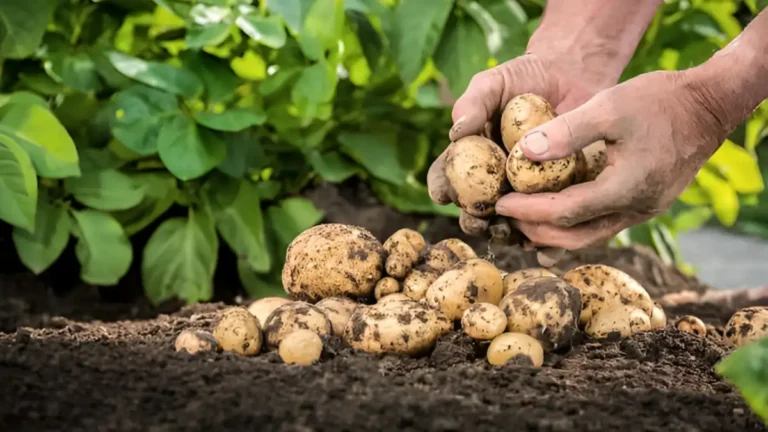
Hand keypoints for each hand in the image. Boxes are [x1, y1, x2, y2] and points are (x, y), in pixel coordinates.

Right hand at [427, 52, 612, 240]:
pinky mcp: (558, 195)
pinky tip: (549, 247)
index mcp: (470, 158)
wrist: (572, 74)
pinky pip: (549, 223)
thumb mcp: (494, 82)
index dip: (442, 189)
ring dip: (509, 234)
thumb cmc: (524, 77)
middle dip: (474, 221)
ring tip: (513, 234)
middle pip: (475, 210)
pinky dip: (548, 240)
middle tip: (480, 221)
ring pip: (511, 224)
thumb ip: (473, 103)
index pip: (446, 177)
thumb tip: (456, 132)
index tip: (445, 194)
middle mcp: (493, 179)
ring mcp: (525, 191)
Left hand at [495, 69, 728, 248]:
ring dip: (554, 233)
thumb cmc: (660, 100)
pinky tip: (554, 216)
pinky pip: (602, 225)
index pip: (565, 212)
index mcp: (626, 188)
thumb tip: (524, 153)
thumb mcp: (610, 106)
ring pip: (589, 236)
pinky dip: (574, 224)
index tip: (499, 202)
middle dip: (536, 230)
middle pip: (575, 236)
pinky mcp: (645, 204)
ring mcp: (643, 210)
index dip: (528, 210)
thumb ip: (567, 131)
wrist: (709, 106)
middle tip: (506, 215)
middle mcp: (636, 209)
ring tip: (523, 219)